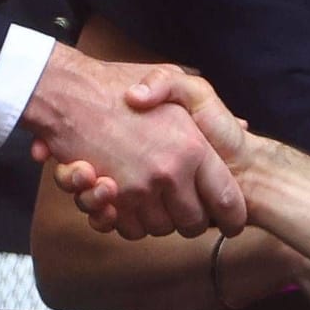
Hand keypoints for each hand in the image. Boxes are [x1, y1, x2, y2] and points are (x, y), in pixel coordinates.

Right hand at [25, 47, 245, 241]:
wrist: (68, 93)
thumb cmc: (119, 84)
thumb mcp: (174, 80)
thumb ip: (207, 104)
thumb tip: (241, 124)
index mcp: (193, 147)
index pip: (227, 199)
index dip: (233, 216)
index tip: (232, 222)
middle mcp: (169, 173)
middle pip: (194, 223)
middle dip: (192, 221)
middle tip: (186, 207)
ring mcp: (138, 189)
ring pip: (161, 229)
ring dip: (159, 220)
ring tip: (155, 199)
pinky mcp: (110, 200)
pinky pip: (128, 229)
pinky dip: (129, 222)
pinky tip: (129, 201)